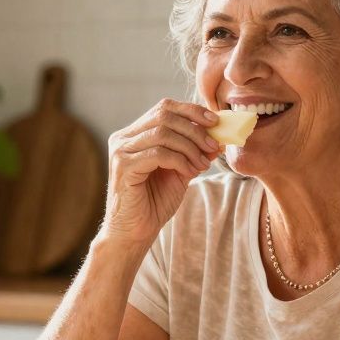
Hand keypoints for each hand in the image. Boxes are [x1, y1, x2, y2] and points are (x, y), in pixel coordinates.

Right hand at [102, 99, 221, 246]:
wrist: (135, 232)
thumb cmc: (154, 203)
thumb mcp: (181, 172)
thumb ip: (194, 153)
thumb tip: (218, 138)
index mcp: (134, 134)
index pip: (164, 108)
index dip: (191, 110)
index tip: (215, 121)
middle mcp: (124, 138)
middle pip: (164, 115)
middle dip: (194, 128)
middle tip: (213, 145)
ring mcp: (121, 151)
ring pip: (162, 133)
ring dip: (190, 147)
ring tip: (202, 164)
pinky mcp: (124, 167)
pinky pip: (158, 153)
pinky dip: (180, 160)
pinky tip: (189, 172)